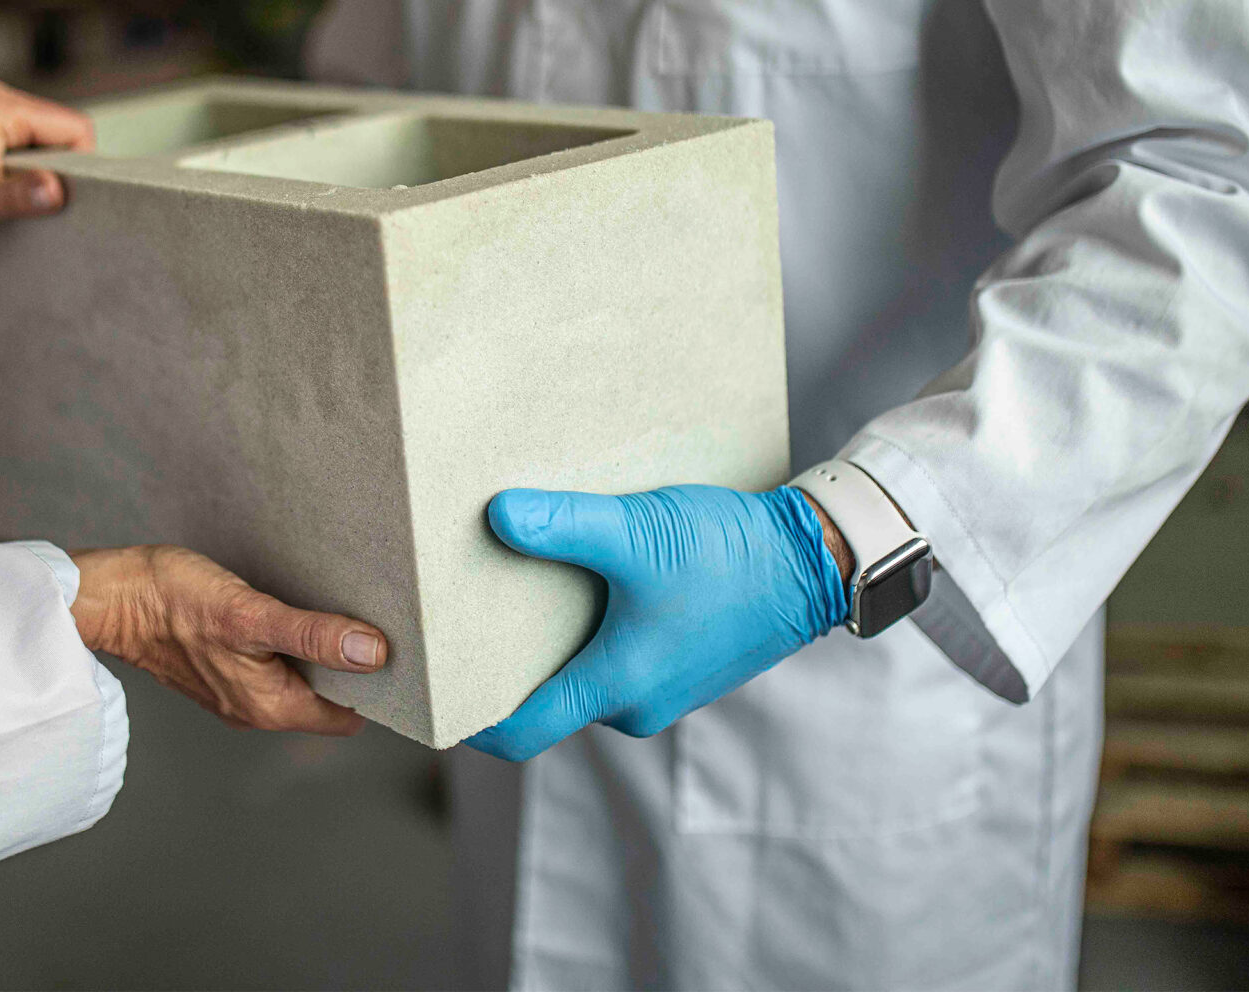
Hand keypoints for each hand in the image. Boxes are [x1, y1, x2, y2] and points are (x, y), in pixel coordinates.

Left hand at [0, 75, 93, 260]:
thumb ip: (21, 195)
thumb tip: (59, 190)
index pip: (72, 127)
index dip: (78, 164)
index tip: (57, 195)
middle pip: (54, 127)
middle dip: (51, 164)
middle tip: (22, 197)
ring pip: (33, 131)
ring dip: (28, 163)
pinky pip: (9, 133)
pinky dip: (8, 158)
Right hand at [69, 544, 388, 735]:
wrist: (110, 598)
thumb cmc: (173, 603)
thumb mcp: (251, 615)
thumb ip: (312, 636)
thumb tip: (371, 652)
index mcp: (270, 707)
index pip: (347, 717)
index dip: (375, 689)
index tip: (394, 651)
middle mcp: (256, 708)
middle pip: (326, 699)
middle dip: (350, 667)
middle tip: (372, 620)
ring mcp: (237, 690)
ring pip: (299, 680)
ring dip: (320, 652)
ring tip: (338, 609)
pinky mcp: (222, 667)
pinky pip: (273, 664)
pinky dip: (291, 643)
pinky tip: (293, 609)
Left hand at [465, 485, 846, 761]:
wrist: (818, 561)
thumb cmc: (732, 555)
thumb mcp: (637, 533)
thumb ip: (563, 526)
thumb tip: (496, 516)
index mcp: (616, 688)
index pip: (519, 732)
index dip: (468, 719)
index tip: (431, 687)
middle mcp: (635, 705)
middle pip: (546, 699)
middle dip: (505, 665)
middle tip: (462, 619)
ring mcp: (662, 688)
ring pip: (584, 675)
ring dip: (553, 642)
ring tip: (517, 587)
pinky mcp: (681, 664)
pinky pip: (617, 658)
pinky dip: (592, 631)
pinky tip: (583, 582)